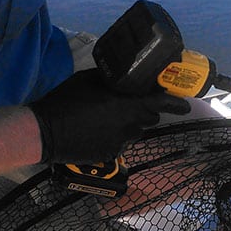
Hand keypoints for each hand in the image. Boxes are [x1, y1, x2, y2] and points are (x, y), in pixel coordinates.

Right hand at [28, 69, 189, 164]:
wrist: (45, 132)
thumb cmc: (66, 100)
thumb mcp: (89, 79)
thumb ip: (112, 78)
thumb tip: (124, 75)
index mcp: (127, 105)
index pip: (162, 104)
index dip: (176, 104)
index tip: (185, 105)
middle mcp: (129, 126)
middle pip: (150, 118)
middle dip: (146, 112)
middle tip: (132, 104)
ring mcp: (120, 143)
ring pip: (136, 132)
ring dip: (131, 125)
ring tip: (110, 118)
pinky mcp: (110, 155)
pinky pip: (121, 144)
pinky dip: (116, 137)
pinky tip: (98, 132)